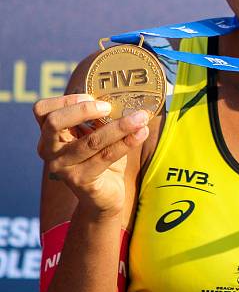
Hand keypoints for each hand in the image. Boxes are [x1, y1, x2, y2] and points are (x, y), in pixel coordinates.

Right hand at [34, 94, 149, 216]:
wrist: (105, 196)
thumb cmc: (100, 159)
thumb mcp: (97, 134)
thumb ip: (101, 118)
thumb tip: (125, 97)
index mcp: (49, 134)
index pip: (43, 110)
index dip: (66, 100)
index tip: (92, 96)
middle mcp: (49, 150)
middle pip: (54, 122)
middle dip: (83, 110)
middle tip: (109, 106)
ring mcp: (63, 167)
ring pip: (90, 141)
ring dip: (119, 127)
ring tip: (140, 118)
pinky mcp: (81, 180)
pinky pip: (106, 156)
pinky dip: (127, 142)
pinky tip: (142, 133)